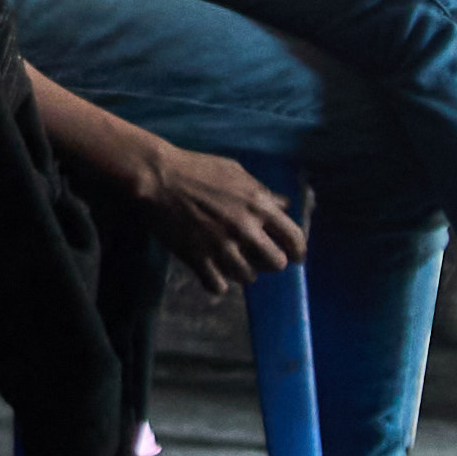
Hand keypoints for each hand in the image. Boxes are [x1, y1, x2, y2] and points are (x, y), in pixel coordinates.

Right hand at [131, 141, 307, 291]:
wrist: (158, 177)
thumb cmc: (198, 169)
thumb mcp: (236, 172)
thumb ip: (262, 192)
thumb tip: (284, 206)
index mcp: (259, 205)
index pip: (294, 238)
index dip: (298, 250)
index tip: (294, 255)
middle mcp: (246, 229)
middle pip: (276, 264)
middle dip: (271, 262)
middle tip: (258, 256)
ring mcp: (222, 247)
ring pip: (248, 278)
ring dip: (243, 271)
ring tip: (232, 261)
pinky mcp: (198, 259)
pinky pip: (218, 287)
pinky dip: (217, 281)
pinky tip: (212, 270)